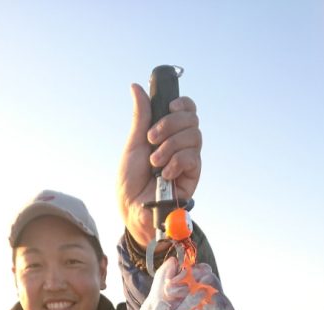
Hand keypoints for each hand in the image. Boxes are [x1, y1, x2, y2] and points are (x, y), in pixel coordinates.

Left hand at [117, 83, 201, 247]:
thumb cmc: (130, 180)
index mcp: (168, 134)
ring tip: (154, 162)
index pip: (186, 110)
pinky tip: (164, 174)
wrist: (133, 209)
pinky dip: (176, 162)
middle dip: (170, 124)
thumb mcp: (133, 144)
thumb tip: (136, 87)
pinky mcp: (193, 176)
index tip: (169, 106)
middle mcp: (181, 144)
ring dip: (170, 146)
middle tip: (151, 139)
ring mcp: (188, 160)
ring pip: (193, 137)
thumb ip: (141, 117)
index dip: (182, 104)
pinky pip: (193, 157)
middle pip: (192, 119)